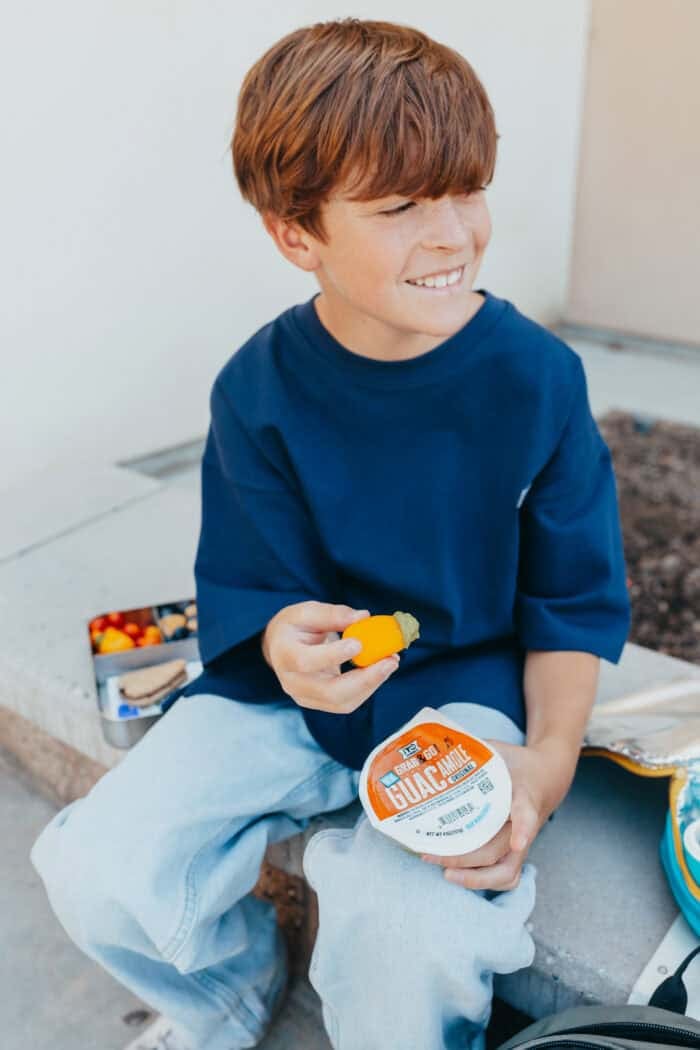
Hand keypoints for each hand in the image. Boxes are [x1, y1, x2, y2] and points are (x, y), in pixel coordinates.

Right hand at [261, 600, 399, 713]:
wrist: (280, 647)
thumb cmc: (294, 627)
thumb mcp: (306, 611)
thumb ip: (332, 614)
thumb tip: (363, 617)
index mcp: (284, 655)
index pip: (306, 662)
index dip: (333, 656)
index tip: (359, 644)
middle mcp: (292, 682)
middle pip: (329, 692)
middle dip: (365, 679)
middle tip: (390, 660)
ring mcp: (306, 697)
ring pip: (343, 702)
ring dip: (372, 684)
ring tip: (391, 662)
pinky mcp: (320, 703)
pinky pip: (347, 703)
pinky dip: (367, 687)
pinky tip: (380, 670)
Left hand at [421, 740, 560, 891]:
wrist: (546, 775)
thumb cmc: (515, 763)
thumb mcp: (498, 748)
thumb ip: (472, 748)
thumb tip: (435, 746)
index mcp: (523, 794)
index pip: (527, 813)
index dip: (523, 828)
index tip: (518, 842)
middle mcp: (524, 823)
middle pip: (499, 849)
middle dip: (466, 858)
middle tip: (432, 853)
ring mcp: (522, 841)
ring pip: (506, 872)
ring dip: (474, 878)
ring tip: (444, 873)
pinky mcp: (517, 852)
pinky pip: (505, 876)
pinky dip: (482, 881)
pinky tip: (454, 876)